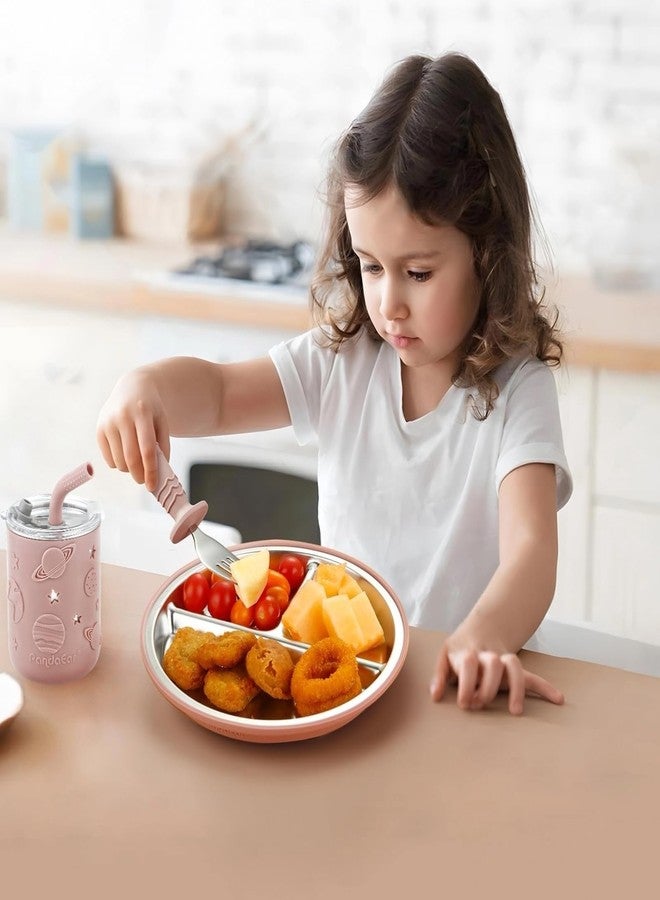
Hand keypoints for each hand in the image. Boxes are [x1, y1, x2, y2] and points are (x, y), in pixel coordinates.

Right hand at [96, 369, 169, 491]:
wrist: (133, 387)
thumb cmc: (151, 408)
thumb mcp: (162, 421)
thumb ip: (163, 445)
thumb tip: (159, 471)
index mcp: (142, 414)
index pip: (147, 450)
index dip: (150, 471)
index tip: (153, 486)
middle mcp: (122, 417)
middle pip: (131, 457)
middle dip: (139, 475)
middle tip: (144, 481)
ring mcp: (108, 423)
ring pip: (118, 460)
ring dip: (129, 469)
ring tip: (136, 464)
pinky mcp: (99, 429)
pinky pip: (108, 458)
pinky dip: (118, 464)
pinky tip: (125, 456)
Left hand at [430, 641, 563, 715]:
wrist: (480, 630)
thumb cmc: (459, 651)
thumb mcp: (444, 656)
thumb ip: (440, 676)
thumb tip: (435, 697)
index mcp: (468, 652)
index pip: (470, 664)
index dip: (468, 683)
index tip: (465, 703)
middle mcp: (488, 655)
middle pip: (494, 665)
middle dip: (488, 686)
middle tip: (481, 704)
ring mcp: (503, 661)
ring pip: (514, 667)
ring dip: (516, 688)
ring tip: (516, 711)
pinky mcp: (515, 669)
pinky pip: (532, 676)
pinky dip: (546, 687)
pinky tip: (558, 699)